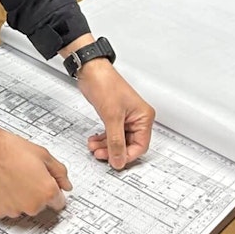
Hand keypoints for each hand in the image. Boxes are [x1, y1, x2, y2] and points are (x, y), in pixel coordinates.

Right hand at [0, 105, 70, 217]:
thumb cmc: (9, 149)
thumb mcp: (43, 154)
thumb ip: (59, 172)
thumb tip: (66, 184)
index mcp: (46, 191)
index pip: (59, 202)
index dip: (52, 191)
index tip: (46, 185)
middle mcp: (32, 205)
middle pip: (40, 205)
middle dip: (36, 193)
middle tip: (25, 175)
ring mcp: (14, 210)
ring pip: (22, 208)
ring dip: (20, 197)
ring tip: (11, 177)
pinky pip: (6, 209)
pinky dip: (5, 200)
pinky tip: (2, 184)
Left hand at [66, 43, 154, 169]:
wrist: (90, 71)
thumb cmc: (105, 84)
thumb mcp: (112, 117)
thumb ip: (115, 141)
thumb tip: (119, 159)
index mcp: (144, 117)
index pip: (140, 145)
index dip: (127, 156)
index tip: (115, 162)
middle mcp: (137, 118)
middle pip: (129, 145)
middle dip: (113, 151)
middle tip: (100, 154)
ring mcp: (125, 117)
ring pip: (118, 141)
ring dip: (105, 146)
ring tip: (94, 147)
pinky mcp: (114, 116)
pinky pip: (111, 134)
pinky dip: (103, 139)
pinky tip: (94, 141)